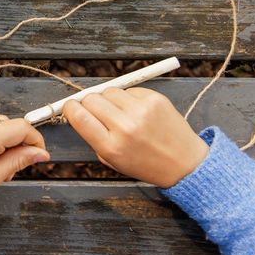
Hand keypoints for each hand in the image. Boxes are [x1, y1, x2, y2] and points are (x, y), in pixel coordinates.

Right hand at [64, 87, 208, 187]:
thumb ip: (93, 136)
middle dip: (88, 103)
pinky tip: (137, 111)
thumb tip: (78, 110)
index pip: (79, 116)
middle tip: (97, 111)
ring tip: (121, 113)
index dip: (70, 108)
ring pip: (109, 91)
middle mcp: (126, 127)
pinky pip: (128, 90)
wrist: (184, 163)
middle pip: (91, 99)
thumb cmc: (145, 163)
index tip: (71, 108)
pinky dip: (128, 98)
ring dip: (109, 100)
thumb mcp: (111, 159)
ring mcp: (141, 111)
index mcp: (111, 147)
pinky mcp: (155, 99)